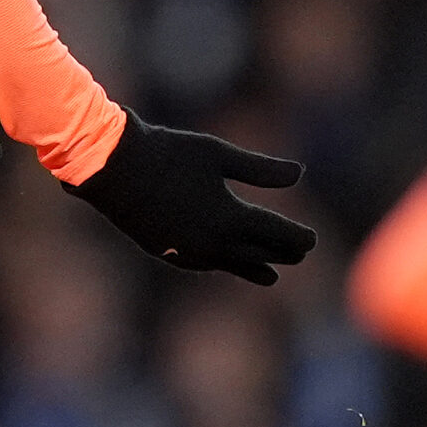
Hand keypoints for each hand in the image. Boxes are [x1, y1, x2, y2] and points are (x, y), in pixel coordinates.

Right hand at [65, 109, 318, 283]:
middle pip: (260, 255)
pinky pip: (207, 264)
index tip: (313, 241)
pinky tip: (228, 262)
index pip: (277, 236)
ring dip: (255, 265)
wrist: (113, 170)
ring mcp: (189, 252)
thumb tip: (301, 174)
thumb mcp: (220, 154)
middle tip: (302, 253)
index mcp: (230, 218)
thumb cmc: (169, 154)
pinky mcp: (169, 252)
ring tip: (271, 272)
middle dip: (282, 254)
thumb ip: (262, 170)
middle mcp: (213, 244)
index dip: (298, 238)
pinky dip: (225, 264)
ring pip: (232, 265)